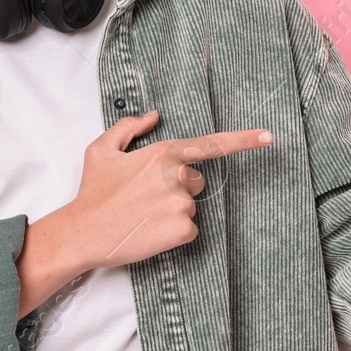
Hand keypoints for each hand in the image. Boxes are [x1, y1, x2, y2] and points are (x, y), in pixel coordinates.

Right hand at [57, 111, 273, 270]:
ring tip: (141, 216)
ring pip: (190, 207)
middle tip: (143, 199)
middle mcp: (177, 175)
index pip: (211, 144)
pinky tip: (148, 231)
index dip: (244, 140)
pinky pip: (188, 230)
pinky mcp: (182, 229)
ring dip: (170, 212)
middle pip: (194, 182)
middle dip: (175, 189)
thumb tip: (153, 116)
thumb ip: (129, 127)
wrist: (81, 233)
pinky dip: (172, 234)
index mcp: (164, 153)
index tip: (269, 136)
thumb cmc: (92, 192)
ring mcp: (182, 203)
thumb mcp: (102, 150)